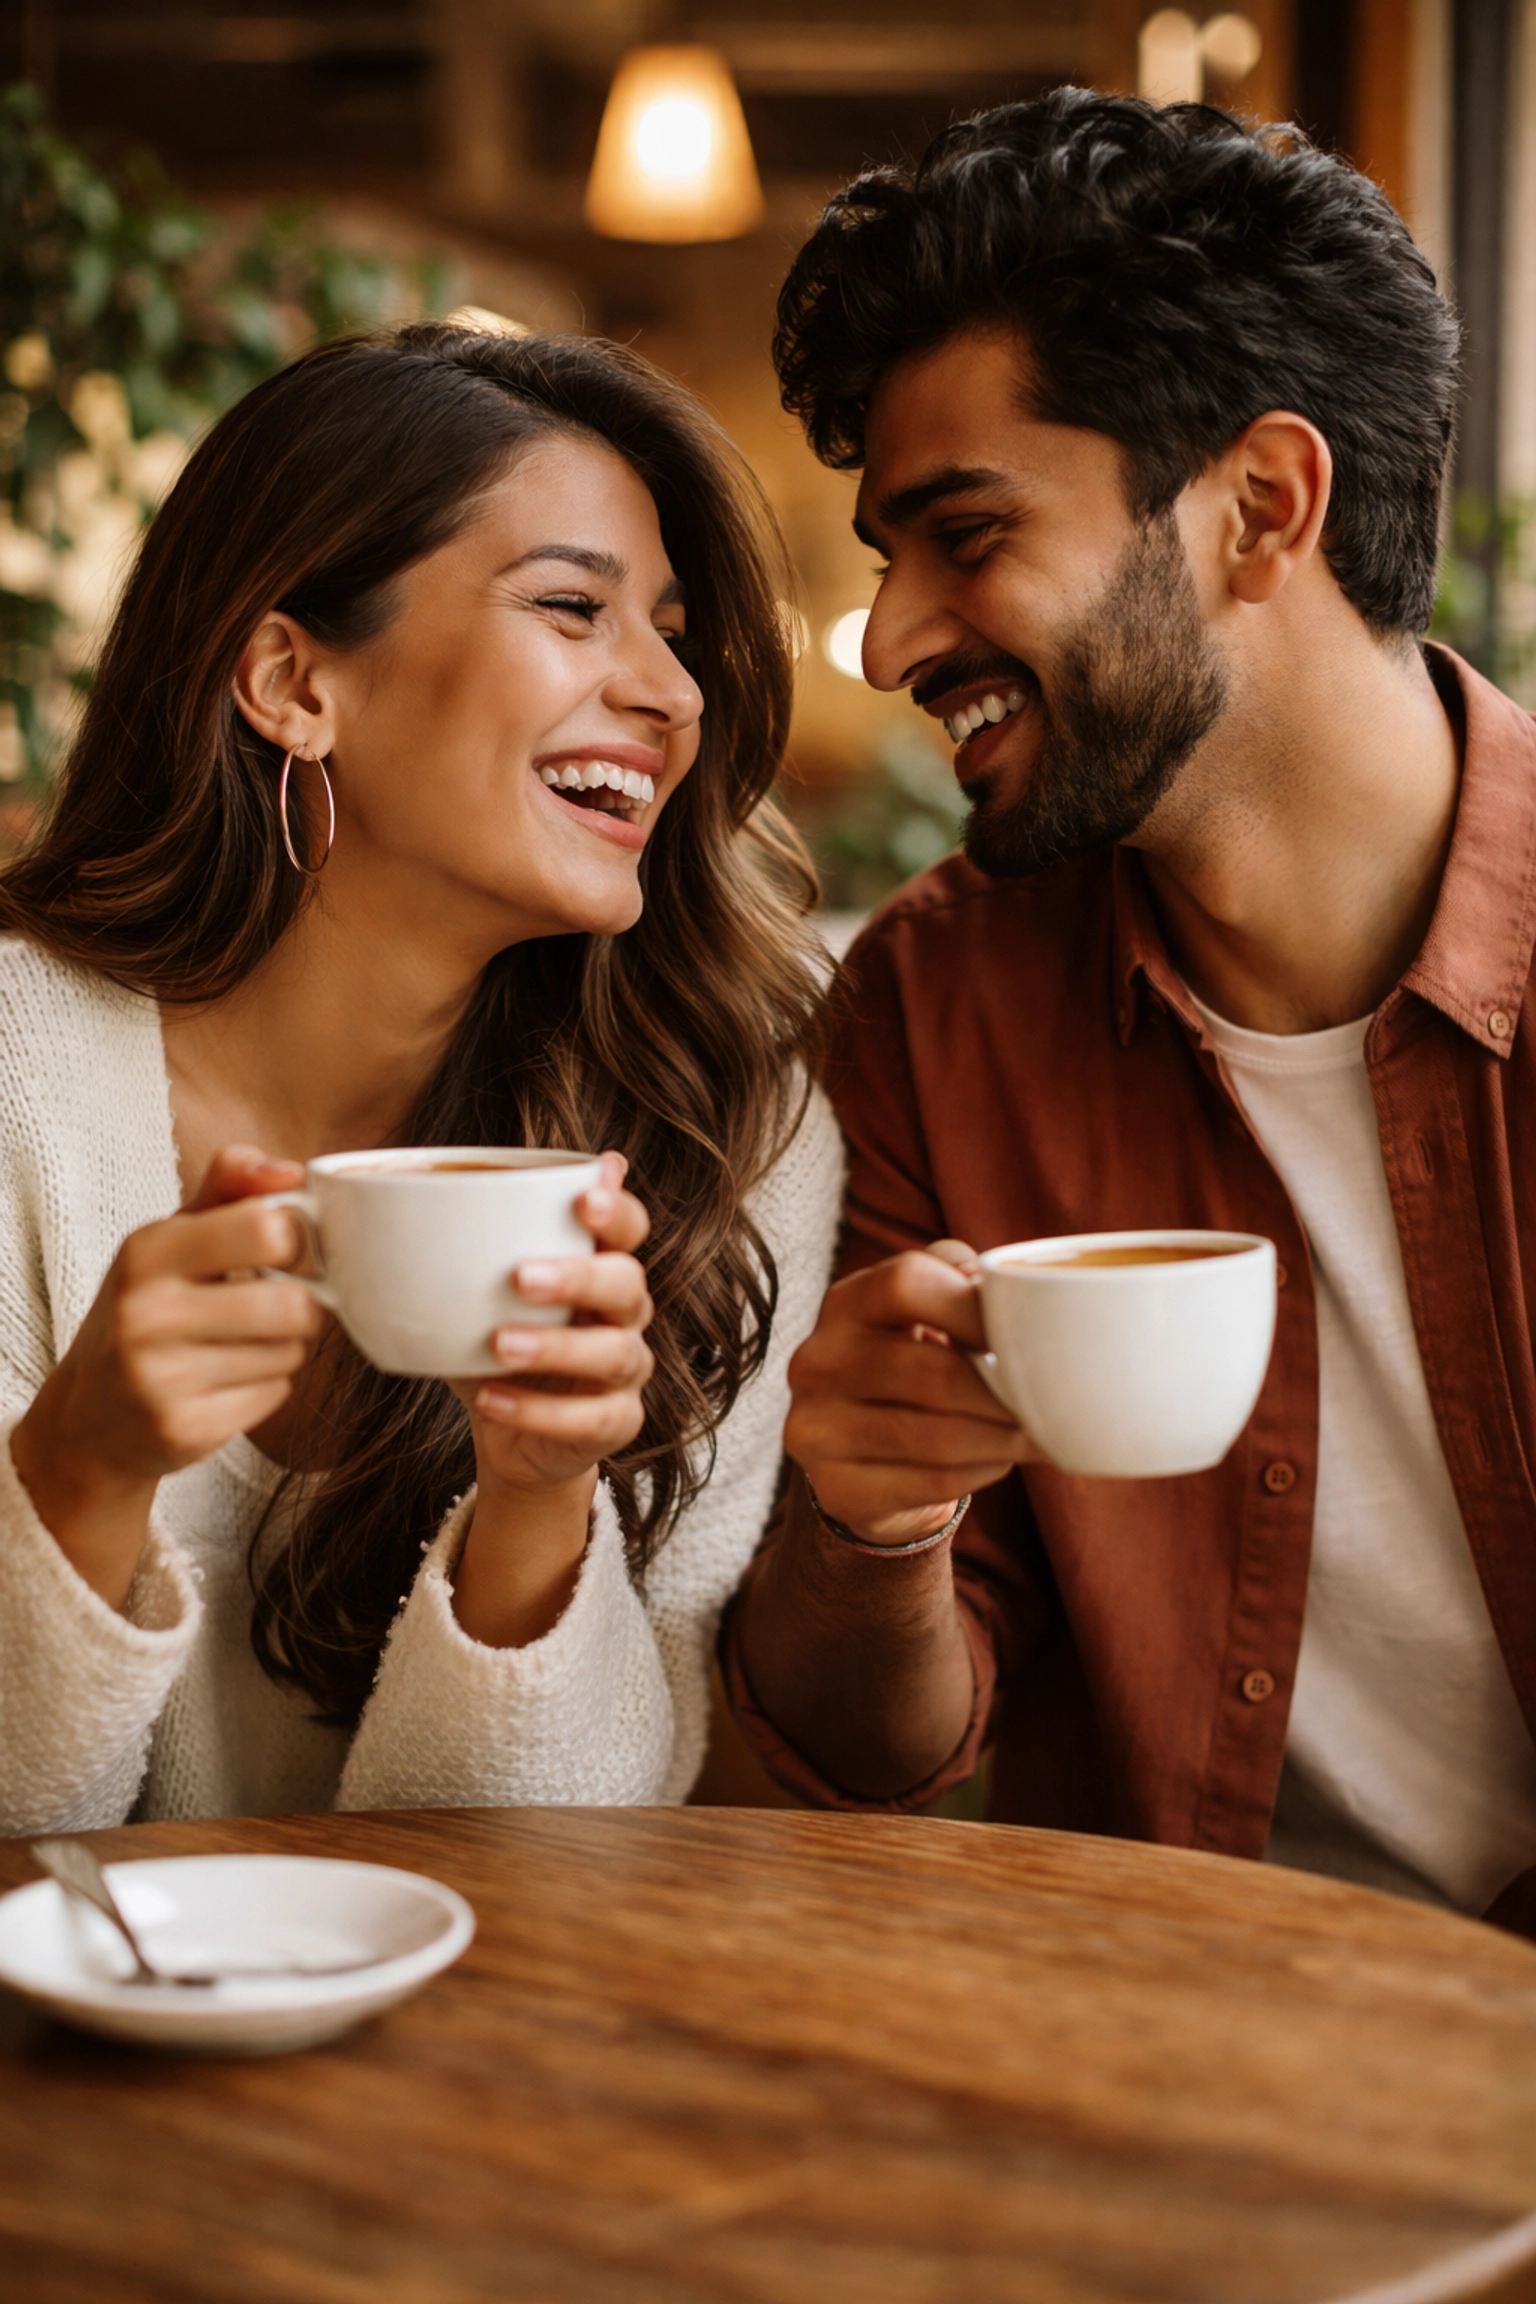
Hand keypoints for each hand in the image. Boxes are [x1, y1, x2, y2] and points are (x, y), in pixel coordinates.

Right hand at [10, 1145, 321, 1605]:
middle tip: (276, 1306)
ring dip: (284, 1348)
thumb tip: (290, 1171)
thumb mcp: (171, 1238)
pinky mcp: (185, 1429)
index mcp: (148, 1251)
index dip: (296, 1238)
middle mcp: (147, 1313)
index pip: (267, 1228)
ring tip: (243, 1345)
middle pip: (292, 1304)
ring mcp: (161, 1377)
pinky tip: (226, 1382)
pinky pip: (276, 1396)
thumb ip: (230, 1189)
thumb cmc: (150, 1309)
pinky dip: (266, 1388)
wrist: (92, 1414)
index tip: (283, 1249)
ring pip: (290, 1352)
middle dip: (301, 1306)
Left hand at [449, 1154, 652, 1648]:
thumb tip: (453, 1176)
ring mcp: (627, 1372)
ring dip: (557, 1347)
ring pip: (615, 1352)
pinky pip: (592, 1418)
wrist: (510, 1437)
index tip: (582, 1198)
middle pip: (628, 1284)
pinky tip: (492, 1399)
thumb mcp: (482, 1294)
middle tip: (521, 1277)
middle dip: (580, 1276)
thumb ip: (480, 1239)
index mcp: (601, 1268)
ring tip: (499, 1345)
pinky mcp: (617, 1422)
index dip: (616, 1210)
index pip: (629, 1228)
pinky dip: (539, 1411)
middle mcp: (626, 1314)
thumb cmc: (497, 1348)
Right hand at [784, 1239, 1035, 1549]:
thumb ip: (956, 1279)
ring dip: (1004, 1439)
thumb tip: (1003, 1285)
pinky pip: (931, 1481)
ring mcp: (817, 1429)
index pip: (907, 1284)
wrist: (859, 1454)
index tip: (1025, 1332)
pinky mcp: (836, 1489)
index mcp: (845, 1303)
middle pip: (934, 1371)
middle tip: (1051, 1402)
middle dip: (1005, 1392)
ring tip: (1039, 1434)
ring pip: (938, 1436)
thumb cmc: (911, 1363)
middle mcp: (817, 1362)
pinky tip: (999, 1460)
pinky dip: (980, 1472)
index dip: (975, 1306)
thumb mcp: (921, 1309)